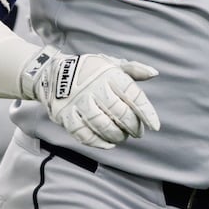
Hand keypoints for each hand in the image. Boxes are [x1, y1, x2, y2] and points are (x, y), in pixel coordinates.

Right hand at [22, 48, 159, 148]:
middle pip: (120, 113)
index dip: (146, 112)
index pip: (133, 95)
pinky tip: (107, 144)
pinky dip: (98, 142)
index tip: (155, 126)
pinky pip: (83, 134)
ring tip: (121, 137)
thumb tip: (154, 73)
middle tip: (137, 132)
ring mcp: (79, 102)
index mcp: (110, 75)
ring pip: (103, 125)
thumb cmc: (90, 71)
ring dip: (117, 136)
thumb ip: (133, 69)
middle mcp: (95, 88)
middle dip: (132, 127)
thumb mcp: (111, 64)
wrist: (53, 73)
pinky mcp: (66, 114)